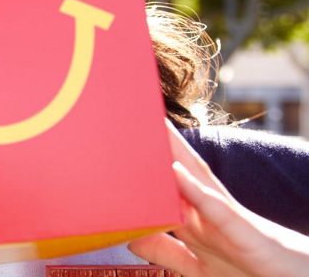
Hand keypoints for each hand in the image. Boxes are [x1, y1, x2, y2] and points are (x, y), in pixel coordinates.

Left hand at [128, 122, 308, 276]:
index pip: (166, 182)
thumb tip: (130, 237)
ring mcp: (230, 218)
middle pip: (178, 167)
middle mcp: (212, 209)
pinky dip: (196, 190)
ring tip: (149, 124)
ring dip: (173, 151)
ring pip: (197, 177)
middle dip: (156, 141)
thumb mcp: (198, 267)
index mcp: (200, 217)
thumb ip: (166, 252)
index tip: (117, 138)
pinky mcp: (246, 233)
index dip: (143, 160)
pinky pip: (218, 209)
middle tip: (130, 109)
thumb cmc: (252, 272)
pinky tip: (176, 171)